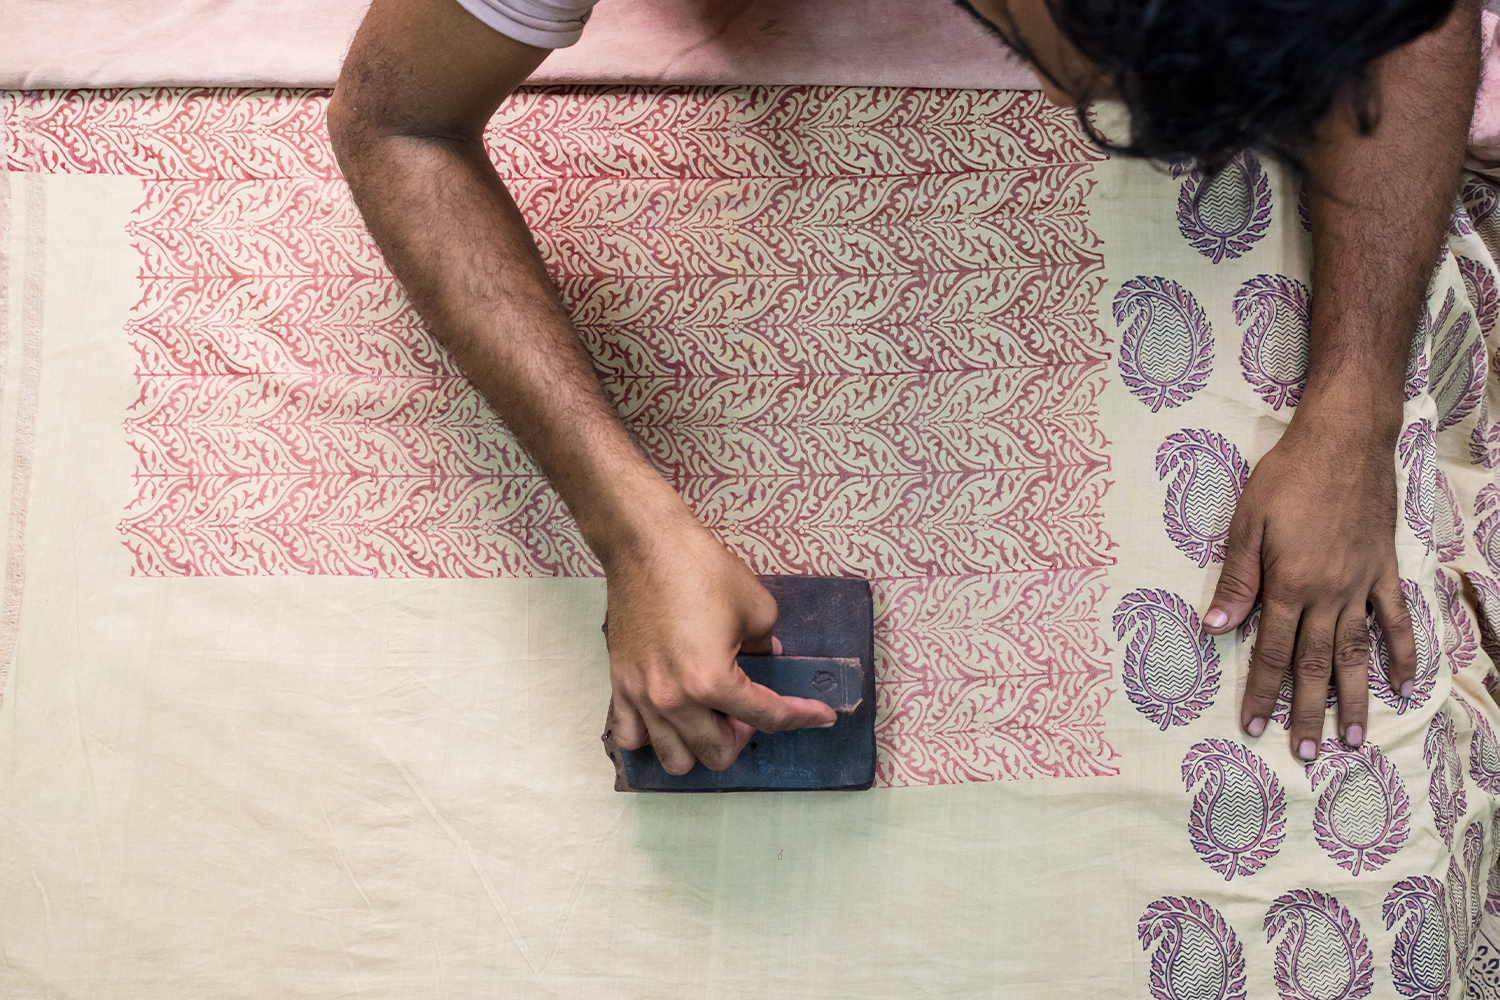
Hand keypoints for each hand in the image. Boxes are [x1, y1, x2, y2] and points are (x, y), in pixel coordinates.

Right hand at [600, 515, 836, 774]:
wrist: (646, 545)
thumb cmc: (701, 569)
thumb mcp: (757, 606)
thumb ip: (765, 643)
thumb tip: (763, 658)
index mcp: (712, 681)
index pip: (766, 717)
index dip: (801, 718)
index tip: (821, 716)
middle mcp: (675, 699)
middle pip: (718, 753)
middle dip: (743, 735)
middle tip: (748, 707)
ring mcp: (642, 696)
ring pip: (675, 759)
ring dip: (700, 746)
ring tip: (710, 717)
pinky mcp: (620, 684)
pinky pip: (632, 737)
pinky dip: (654, 737)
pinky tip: (670, 718)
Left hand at [1202, 408, 1416, 761]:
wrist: (1345, 439)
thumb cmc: (1286, 476)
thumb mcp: (1246, 522)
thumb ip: (1235, 578)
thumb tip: (1216, 627)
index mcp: (1290, 584)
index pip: (1270, 651)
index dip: (1260, 692)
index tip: (1252, 726)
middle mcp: (1329, 593)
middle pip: (1315, 664)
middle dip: (1308, 712)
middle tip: (1307, 754)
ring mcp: (1362, 584)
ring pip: (1357, 653)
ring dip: (1356, 698)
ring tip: (1355, 740)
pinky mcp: (1385, 569)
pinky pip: (1396, 619)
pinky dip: (1403, 652)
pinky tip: (1405, 683)